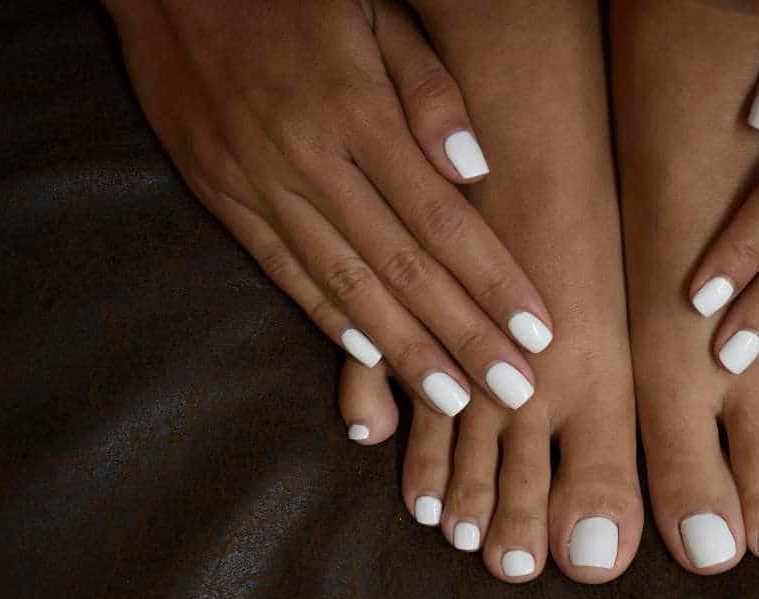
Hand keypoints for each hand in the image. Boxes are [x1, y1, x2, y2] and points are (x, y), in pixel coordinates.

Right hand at [105, 0, 554, 413]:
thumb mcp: (374, 13)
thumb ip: (428, 90)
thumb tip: (475, 171)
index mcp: (356, 111)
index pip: (442, 219)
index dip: (493, 283)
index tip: (538, 335)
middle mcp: (308, 158)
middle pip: (401, 267)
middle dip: (463, 338)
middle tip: (513, 393)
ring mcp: (258, 182)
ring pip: (343, 284)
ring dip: (402, 349)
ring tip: (451, 401)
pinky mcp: (220, 194)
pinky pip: (281, 269)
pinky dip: (326, 317)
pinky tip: (366, 358)